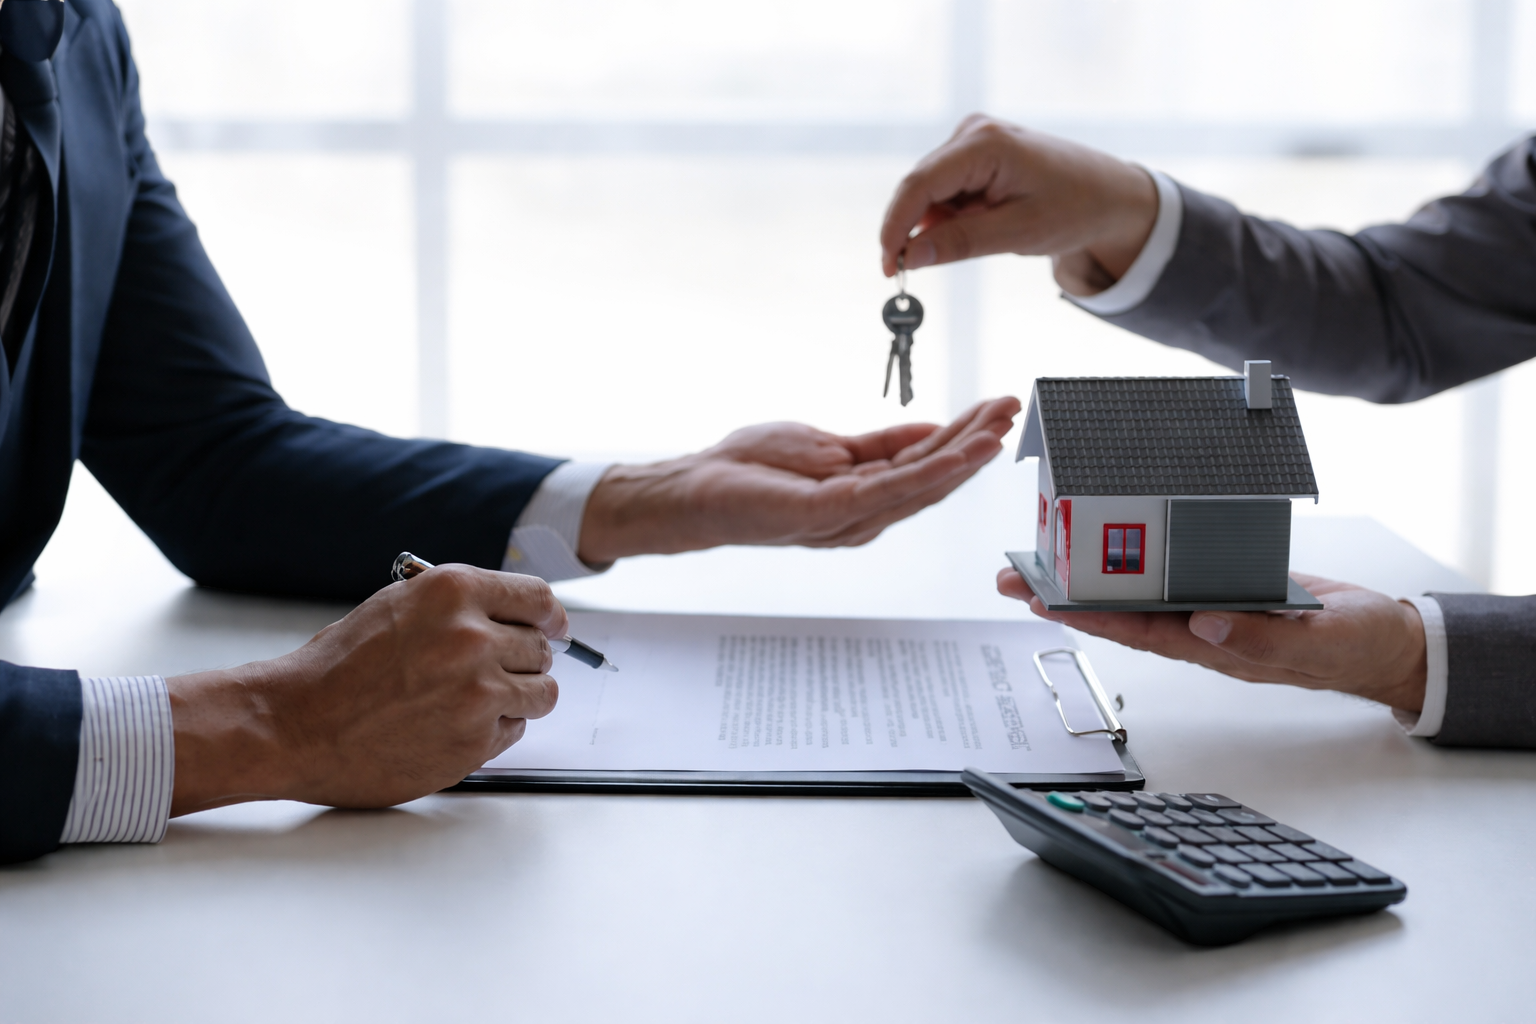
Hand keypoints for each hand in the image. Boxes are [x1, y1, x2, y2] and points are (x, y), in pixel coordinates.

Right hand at [167, 564, 566, 815]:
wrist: (291, 725)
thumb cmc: (335, 668)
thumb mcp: (397, 607)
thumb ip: (457, 607)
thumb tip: (509, 615)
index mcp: (453, 592)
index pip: (538, 598)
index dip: (549, 617)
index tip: (554, 628)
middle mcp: (473, 638)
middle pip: (541, 648)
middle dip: (524, 658)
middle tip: (496, 670)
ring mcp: (479, 693)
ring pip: (541, 692)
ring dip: (519, 696)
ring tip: (478, 700)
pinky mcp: (475, 742)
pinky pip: (515, 730)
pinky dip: (495, 729)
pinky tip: (453, 725)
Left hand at [577, 396, 1020, 562]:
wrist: (697, 488)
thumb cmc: (753, 470)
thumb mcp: (830, 446)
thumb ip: (881, 444)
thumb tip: (931, 428)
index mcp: (867, 496)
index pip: (927, 464)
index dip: (967, 437)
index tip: (1000, 408)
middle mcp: (866, 514)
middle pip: (934, 476)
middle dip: (977, 441)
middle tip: (1015, 407)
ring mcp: (849, 518)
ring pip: (921, 484)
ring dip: (966, 455)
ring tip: (1001, 427)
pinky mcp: (827, 513)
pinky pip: (888, 489)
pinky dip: (929, 472)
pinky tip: (958, 453)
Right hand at [879, 114, 1157, 295]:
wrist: (1110, 196)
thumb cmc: (1075, 209)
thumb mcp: (1017, 233)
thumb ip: (959, 243)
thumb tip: (908, 257)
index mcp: (985, 144)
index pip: (918, 185)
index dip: (895, 227)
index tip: (887, 267)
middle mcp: (973, 133)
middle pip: (919, 188)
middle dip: (915, 230)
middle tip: (914, 271)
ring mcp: (973, 140)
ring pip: (929, 193)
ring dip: (940, 224)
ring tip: (984, 236)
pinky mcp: (975, 153)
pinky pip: (945, 191)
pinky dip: (952, 217)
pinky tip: (983, 224)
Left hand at [998, 569, 1428, 711]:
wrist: (1386, 639)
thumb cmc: (1354, 647)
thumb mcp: (1316, 644)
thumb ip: (1262, 640)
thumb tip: (1203, 628)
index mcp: (1212, 647)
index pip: (1135, 630)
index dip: (1084, 614)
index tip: (1039, 599)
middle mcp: (1200, 628)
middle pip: (1120, 610)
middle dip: (1065, 594)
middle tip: (1012, 576)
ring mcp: (1211, 607)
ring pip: (1139, 589)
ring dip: (1091, 573)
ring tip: (1042, 554)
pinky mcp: (1226, 582)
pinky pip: (1173, 569)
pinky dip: (1139, 554)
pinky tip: (1113, 537)